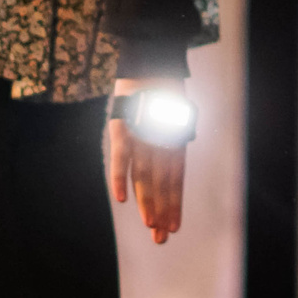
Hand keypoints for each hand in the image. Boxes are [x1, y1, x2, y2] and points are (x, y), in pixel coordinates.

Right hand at [106, 78, 191, 244]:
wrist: (154, 60)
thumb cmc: (163, 90)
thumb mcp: (174, 118)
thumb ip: (172, 141)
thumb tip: (173, 162)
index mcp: (175, 142)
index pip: (175, 181)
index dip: (174, 204)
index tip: (172, 227)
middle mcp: (162, 143)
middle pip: (161, 184)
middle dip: (162, 211)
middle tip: (161, 238)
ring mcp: (144, 136)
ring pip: (146, 176)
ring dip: (147, 201)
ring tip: (150, 225)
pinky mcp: (124, 128)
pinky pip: (122, 157)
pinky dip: (121, 177)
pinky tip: (122, 199)